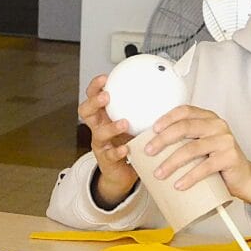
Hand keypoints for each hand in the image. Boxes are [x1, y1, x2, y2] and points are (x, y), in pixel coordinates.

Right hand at [78, 75, 138, 207]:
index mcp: (103, 116)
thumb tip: (164, 90)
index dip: (96, 87)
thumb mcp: (133, 124)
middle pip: (86, 111)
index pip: (93, 97)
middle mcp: (98, 128)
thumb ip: (142, 110)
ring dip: (110, 127)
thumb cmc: (128, 143)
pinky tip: (126, 149)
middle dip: (94, 102)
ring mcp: (100, 144)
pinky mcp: (106, 160)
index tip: (105, 78)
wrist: (121, 172)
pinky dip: (118, 151)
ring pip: (98, 133)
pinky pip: (110, 155)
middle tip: (107, 96)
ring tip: (124, 123)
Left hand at [147, 105, 250, 206]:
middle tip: (148, 152)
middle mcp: (217, 125)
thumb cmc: (215, 160)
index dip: (167, 118)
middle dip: (162, 140)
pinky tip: (178, 185)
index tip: (152, 130)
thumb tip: (149, 146)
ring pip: (192, 149)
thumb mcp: (200, 144)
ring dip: (171, 162)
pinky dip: (189, 177)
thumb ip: (183, 140)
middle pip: (184, 128)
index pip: (184, 111)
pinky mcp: (230, 158)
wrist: (243, 178)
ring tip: (159, 174)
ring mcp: (225, 140)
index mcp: (207, 118)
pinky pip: (206, 167)